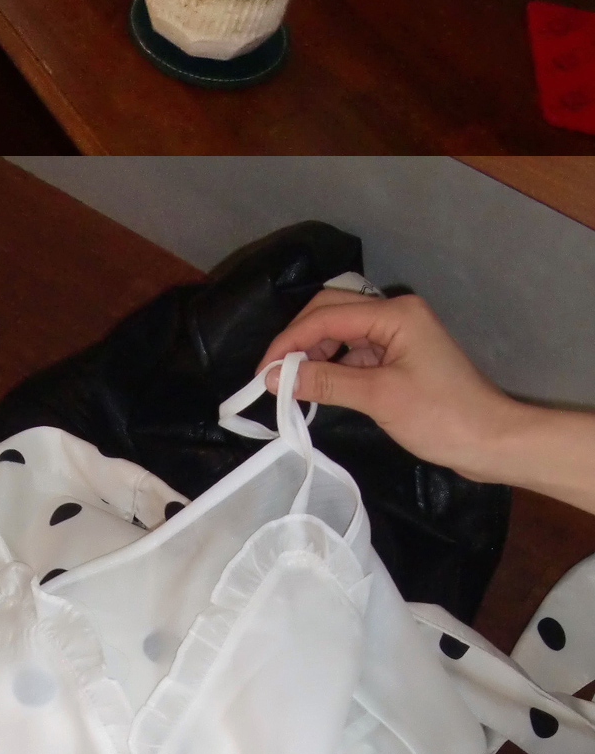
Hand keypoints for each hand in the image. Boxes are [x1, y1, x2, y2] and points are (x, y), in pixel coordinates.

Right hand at [256, 284, 506, 479]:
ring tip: (291, 384)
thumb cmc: (441, 417)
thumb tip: (277, 377)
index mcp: (395, 314)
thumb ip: (327, 382)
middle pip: (333, 313)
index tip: (262, 372)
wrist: (490, 440)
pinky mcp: (400, 358)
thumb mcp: (379, 398)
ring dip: (316, 354)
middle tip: (272, 375)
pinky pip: (357, 353)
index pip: (328, 314)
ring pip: (343, 333)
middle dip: (299, 340)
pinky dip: (334, 367)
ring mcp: (399, 336)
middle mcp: (396, 315)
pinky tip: (318, 387)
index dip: (290, 341)